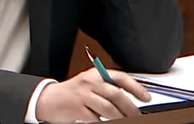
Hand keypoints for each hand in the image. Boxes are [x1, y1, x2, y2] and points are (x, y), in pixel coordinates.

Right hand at [35, 67, 149, 122]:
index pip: (120, 77)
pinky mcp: (78, 110)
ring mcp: (83, 96)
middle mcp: (89, 82)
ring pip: (109, 109)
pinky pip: (97, 119)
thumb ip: (108, 88)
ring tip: (124, 120)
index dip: (135, 88)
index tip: (146, 98)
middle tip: (137, 116)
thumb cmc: (72, 93)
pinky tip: (106, 122)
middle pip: (116, 95)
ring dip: (120, 118)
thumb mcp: (89, 85)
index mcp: (95, 74)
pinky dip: (104, 122)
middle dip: (130, 108)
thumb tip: (131, 100)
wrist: (48, 99)